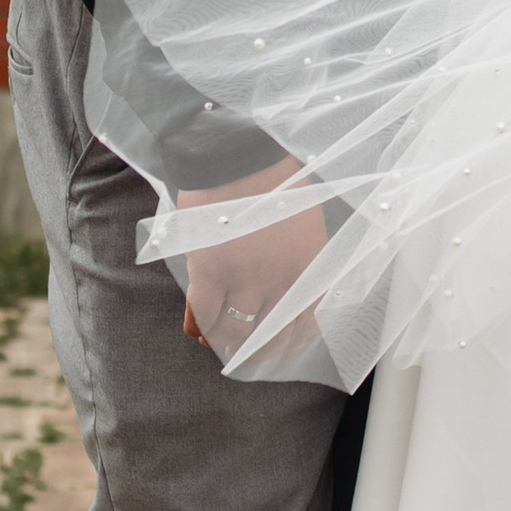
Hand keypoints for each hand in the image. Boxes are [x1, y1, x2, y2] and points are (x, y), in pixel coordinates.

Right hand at [179, 161, 329, 358]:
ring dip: (227, 344)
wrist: (239, 153)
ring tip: (221, 344)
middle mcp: (282, 280)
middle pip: (270, 335)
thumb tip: (293, 288)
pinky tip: (199, 331)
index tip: (280, 351)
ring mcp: (245, 278)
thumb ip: (301, 257)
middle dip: (259, 352)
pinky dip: (200, 327)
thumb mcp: (305, 220)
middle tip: (247, 357)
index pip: (306, 323)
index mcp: (311, 266)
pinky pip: (204, 315)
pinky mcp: (209, 272)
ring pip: (236, 332)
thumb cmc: (274, 179)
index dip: (291, 345)